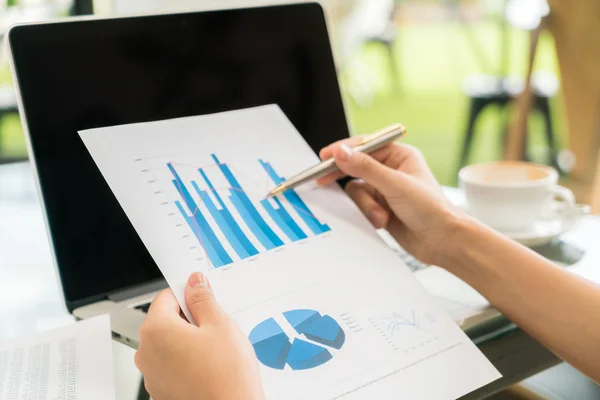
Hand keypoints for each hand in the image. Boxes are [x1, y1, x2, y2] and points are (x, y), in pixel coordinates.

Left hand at [135, 272, 264, 399]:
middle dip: (191, 319)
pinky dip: (188, 361)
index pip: (166, 296)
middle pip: (166, 320)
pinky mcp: (162, 391)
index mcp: (156, 330)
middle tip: (216, 328)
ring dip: (190, 341)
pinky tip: (210, 367)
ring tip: (216, 351)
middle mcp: (147, 353)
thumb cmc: (226, 376)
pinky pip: (173, 365)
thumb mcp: (220, 324)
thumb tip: (194, 282)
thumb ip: (203, 298)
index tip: (203, 297)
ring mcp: (153, 375)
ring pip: (170, 343)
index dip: (188, 293)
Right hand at [318, 138, 464, 265]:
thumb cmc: (432, 210)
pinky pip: (361, 206)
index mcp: (400, 156)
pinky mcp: (381, 208)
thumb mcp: (395, 185)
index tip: (325, 156)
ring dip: (365, 204)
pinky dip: (368, 214)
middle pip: (356, 167)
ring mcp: (385, 190)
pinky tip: (382, 221)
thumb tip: (342, 152)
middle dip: (345, 177)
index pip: (364, 146)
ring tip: (379, 215)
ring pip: (357, 190)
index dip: (344, 150)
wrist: (444, 242)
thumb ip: (365, 168)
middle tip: (323, 180)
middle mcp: (391, 171)